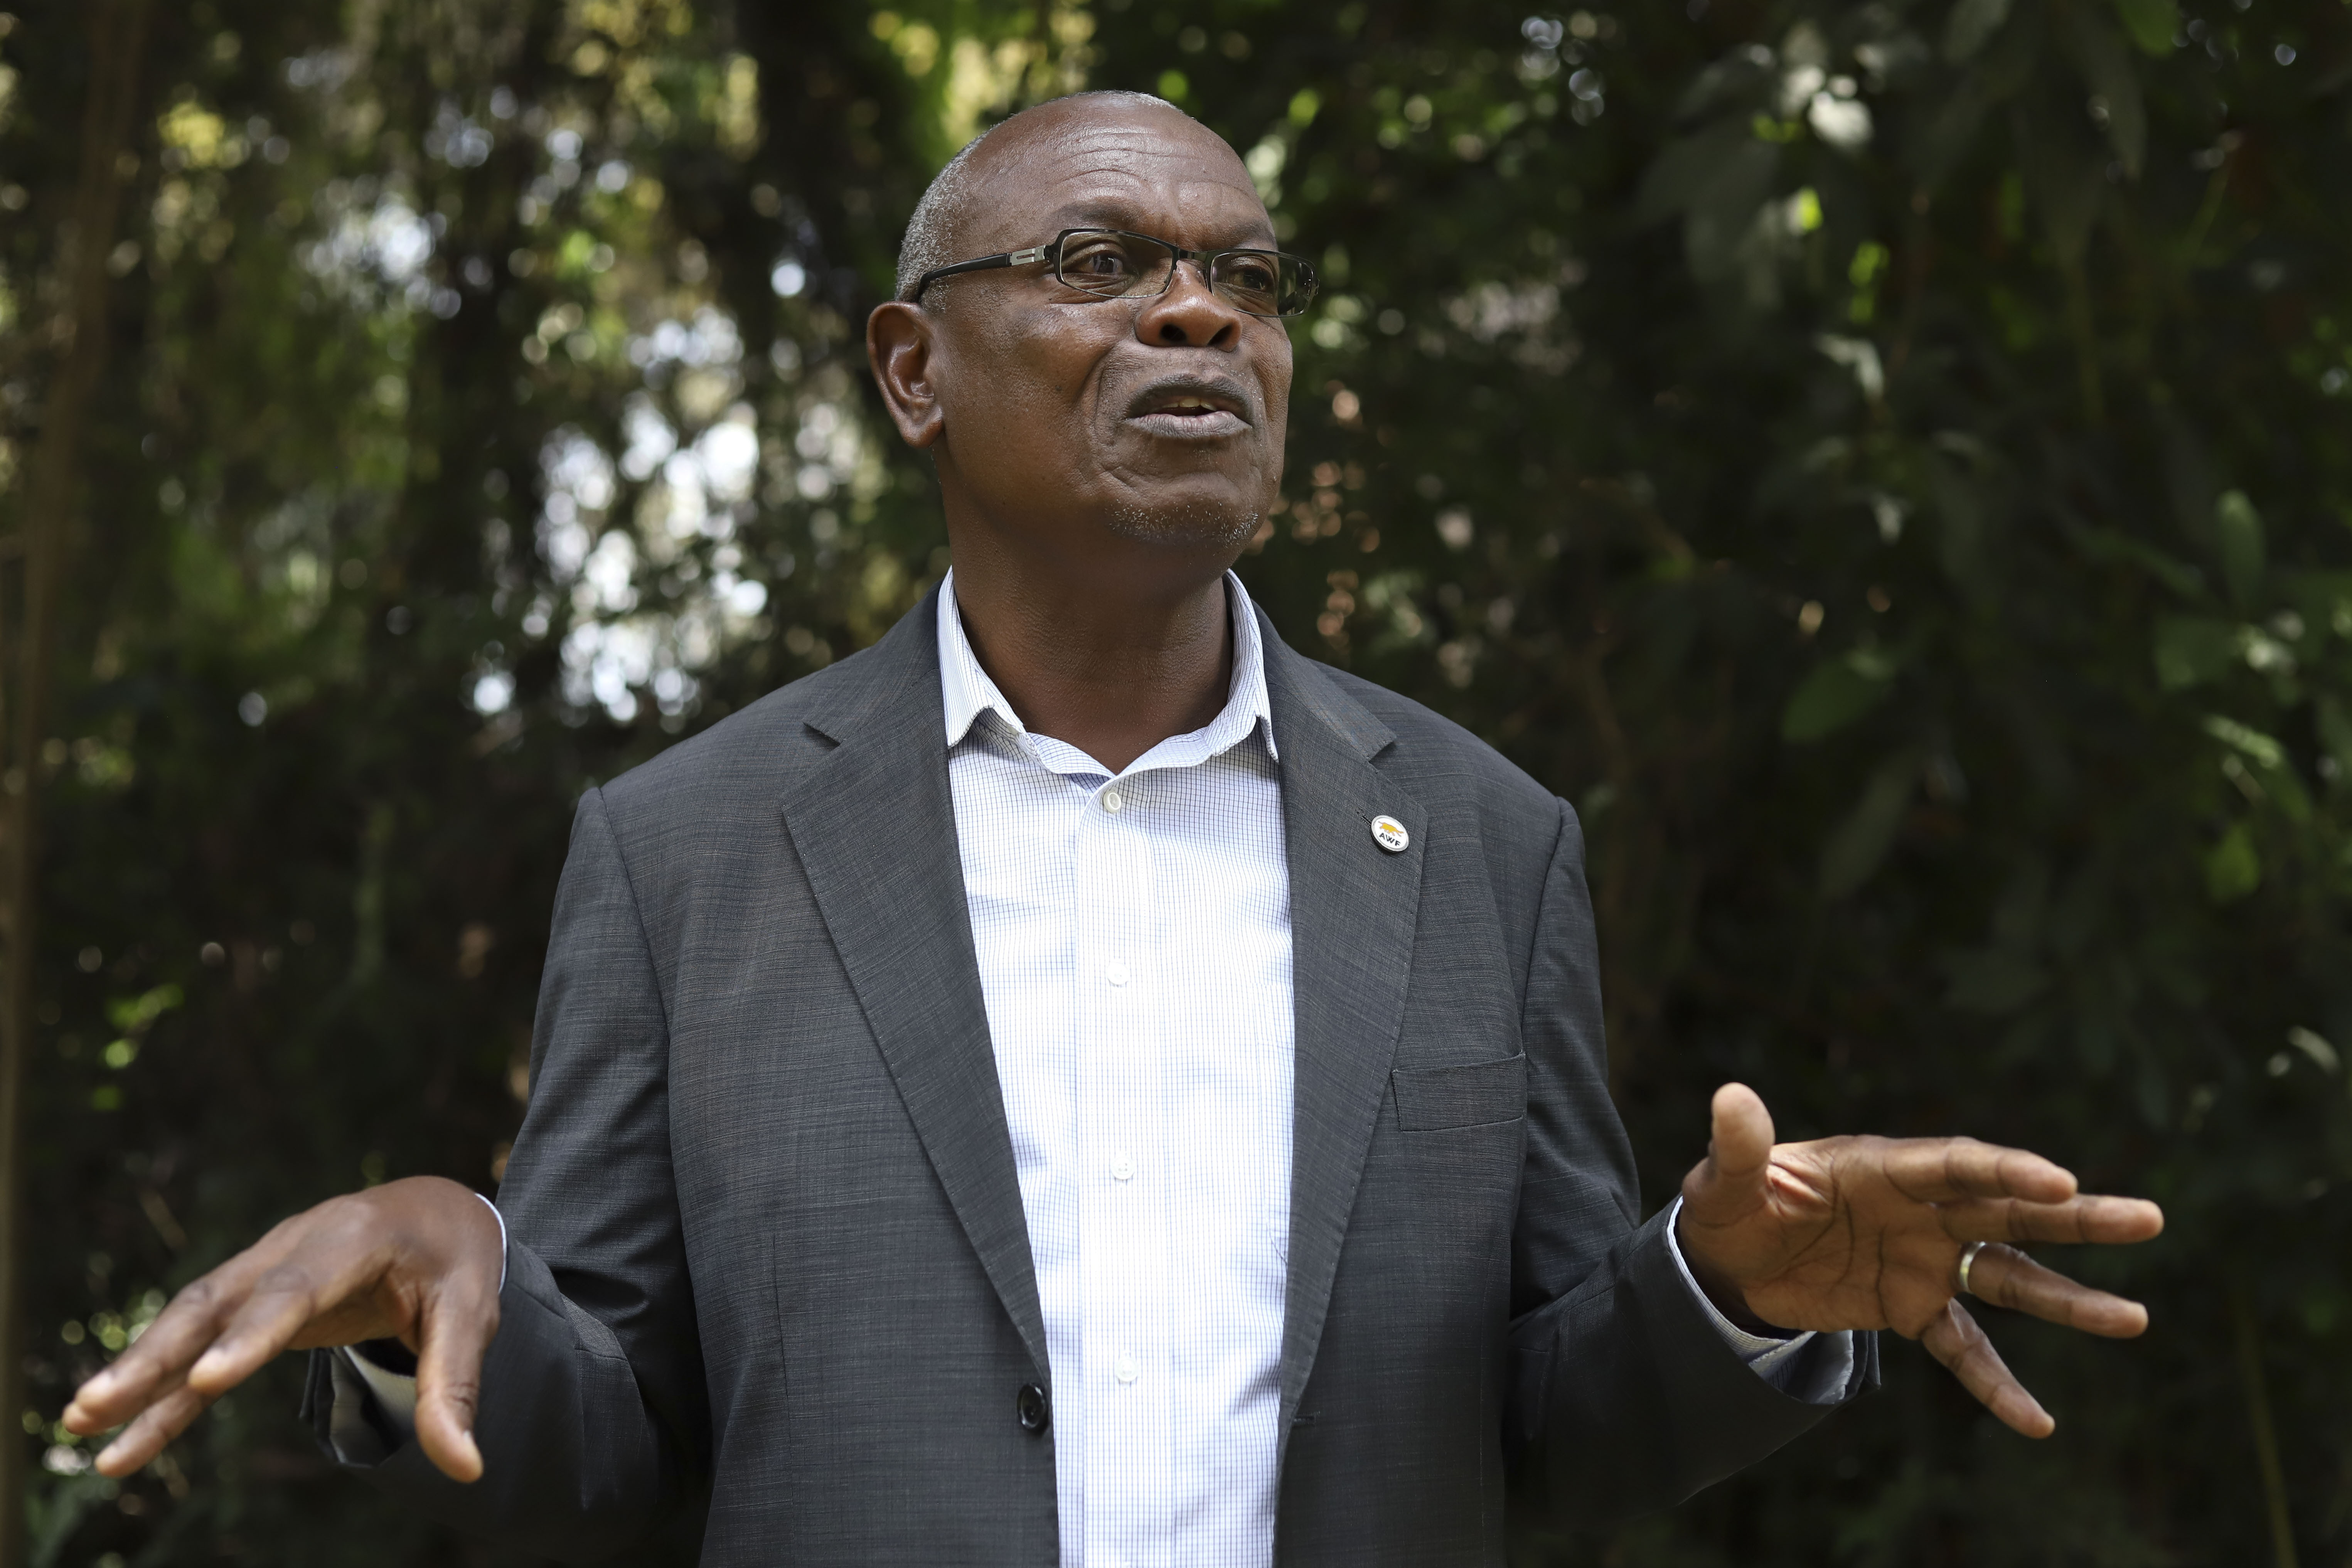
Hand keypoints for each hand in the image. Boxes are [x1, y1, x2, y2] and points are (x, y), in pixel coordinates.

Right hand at [62, 1175, 502, 1481]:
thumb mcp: (472, 1312)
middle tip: (100, 1402)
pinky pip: (199, 1349)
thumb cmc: (454, 1260)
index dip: (250, 1334)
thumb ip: (456, 1386)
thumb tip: (464, 1468)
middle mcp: (294, 1245)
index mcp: (353, 1238)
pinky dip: (161, 1393)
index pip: (296, 1289)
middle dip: (158, 1354)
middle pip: (218, 1302)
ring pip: (191, 1320)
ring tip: (82, 1419)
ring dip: (139, 1369)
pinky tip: (118, 1438)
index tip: (204, 1380)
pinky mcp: (251, 1302)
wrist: (433, 1211)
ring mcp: (263, 1269)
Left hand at [1674, 1083, 2163, 1436]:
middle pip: (2009, 1211)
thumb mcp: (1725, 1182)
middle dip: (2075, 1218)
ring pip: (2011, 1279)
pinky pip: (1967, 1350)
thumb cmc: (1732, 1206)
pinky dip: (1999, 1386)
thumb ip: (1737, 1147)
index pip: (1956, 1165)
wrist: (1730, 1259)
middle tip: (2148, 1219)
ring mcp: (1926, 1262)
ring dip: (2070, 1301)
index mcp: (1883, 1169)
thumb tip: (1729, 1096)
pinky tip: (2039, 1423)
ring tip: (2136, 1319)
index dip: (2007, 1170)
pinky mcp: (1915, 1309)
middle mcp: (1920, 1212)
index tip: (2059, 1181)